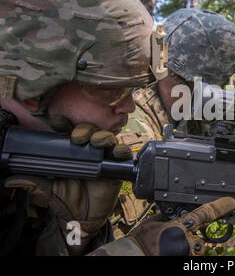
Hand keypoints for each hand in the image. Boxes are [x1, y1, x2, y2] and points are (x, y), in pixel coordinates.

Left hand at [4, 124, 130, 254]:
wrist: (83, 218)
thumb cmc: (67, 199)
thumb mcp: (48, 188)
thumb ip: (32, 181)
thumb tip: (9, 179)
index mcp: (73, 152)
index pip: (69, 131)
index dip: (65, 123)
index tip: (56, 119)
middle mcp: (89, 151)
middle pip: (90, 130)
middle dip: (85, 130)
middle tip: (78, 137)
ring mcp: (104, 157)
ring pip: (107, 137)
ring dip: (103, 136)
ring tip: (97, 141)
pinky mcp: (116, 166)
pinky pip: (122, 154)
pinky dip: (121, 150)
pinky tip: (116, 152)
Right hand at [126, 197, 234, 255]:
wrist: (133, 257)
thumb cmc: (139, 243)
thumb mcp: (151, 223)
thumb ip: (165, 217)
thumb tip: (171, 214)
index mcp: (179, 226)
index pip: (205, 213)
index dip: (220, 207)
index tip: (231, 203)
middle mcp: (186, 241)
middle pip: (202, 240)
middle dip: (195, 241)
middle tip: (180, 243)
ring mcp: (185, 255)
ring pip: (196, 252)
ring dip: (187, 250)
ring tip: (170, 248)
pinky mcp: (184, 263)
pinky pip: (190, 259)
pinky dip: (184, 255)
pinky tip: (170, 252)